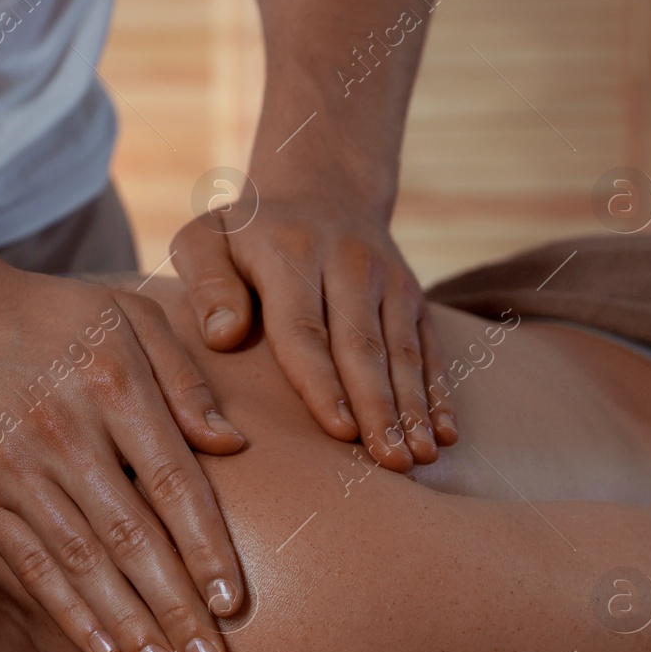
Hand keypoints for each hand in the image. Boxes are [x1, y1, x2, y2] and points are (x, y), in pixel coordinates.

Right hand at [0, 266, 246, 651]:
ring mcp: (12, 468)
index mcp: (112, 385)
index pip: (173, 482)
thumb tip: (234, 445)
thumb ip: (184, 377)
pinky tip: (101, 650)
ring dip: (127, 624)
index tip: (235, 603)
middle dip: (176, 607)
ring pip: (81, 562)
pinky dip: (66, 611)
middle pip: (131, 536)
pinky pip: (29, 563)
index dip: (207, 548)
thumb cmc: (47, 315)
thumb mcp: (126, 315)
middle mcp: (63, 432)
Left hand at [171, 203, 455, 472]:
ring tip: (419, 459)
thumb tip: (223, 336)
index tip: (338, 429)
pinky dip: (438, 393)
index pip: (305, 329)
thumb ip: (206, 284)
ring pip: (403, 352)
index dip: (322, 382)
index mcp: (291, 254)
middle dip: (378, 408)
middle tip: (389, 462)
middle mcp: (348, 263)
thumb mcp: (205, 240)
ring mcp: (388, 279)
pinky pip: (428, 348)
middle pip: (363, 347)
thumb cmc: (245, 235)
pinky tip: (445, 435)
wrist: (320, 189)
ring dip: (413, 409)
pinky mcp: (413, 296)